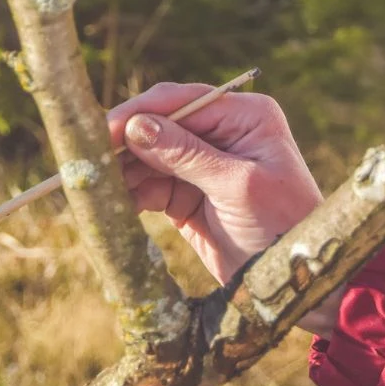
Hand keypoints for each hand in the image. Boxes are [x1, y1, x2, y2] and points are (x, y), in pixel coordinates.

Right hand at [106, 83, 323, 284]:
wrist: (297, 284)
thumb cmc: (285, 227)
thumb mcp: (238, 187)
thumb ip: (187, 155)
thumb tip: (136, 127)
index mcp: (244, 116)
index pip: (180, 101)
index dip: (138, 114)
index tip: (103, 132)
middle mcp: (222, 133)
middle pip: (157, 127)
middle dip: (123, 144)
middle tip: (87, 162)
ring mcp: (202, 165)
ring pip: (147, 158)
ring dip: (121, 172)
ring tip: (94, 186)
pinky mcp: (187, 197)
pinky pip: (149, 187)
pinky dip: (129, 195)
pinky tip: (112, 204)